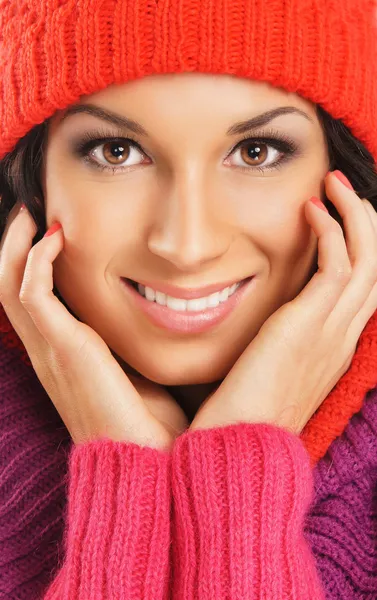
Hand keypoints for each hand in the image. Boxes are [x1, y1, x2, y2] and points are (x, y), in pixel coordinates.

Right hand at [0, 203, 187, 449]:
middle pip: (7, 286)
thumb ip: (125, 345)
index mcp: (60, 356)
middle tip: (32, 211)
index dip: (29, 263)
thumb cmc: (144, 421)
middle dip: (15, 245)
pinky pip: (32, 294)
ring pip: (9, 284)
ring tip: (35, 215)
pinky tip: (57, 239)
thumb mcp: (131, 372)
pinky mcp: (64, 348)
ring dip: (18, 245)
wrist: (145, 461)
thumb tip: (149, 317)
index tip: (50, 231)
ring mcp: (50, 350)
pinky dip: (37, 261)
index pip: (28, 301)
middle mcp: (46, 351)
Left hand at [189, 171, 376, 434]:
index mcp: (334, 348)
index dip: (361, 249)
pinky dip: (331, 229)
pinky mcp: (310, 324)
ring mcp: (332, 331)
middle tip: (341, 190)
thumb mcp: (270, 373)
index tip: (339, 219)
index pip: (365, 288)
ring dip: (355, 214)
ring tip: (331, 185)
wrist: (236, 449)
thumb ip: (280, 343)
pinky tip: (309, 209)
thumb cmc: (242, 413)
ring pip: (370, 258)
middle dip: (367, 222)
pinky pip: (339, 263)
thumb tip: (269, 322)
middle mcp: (343, 337)